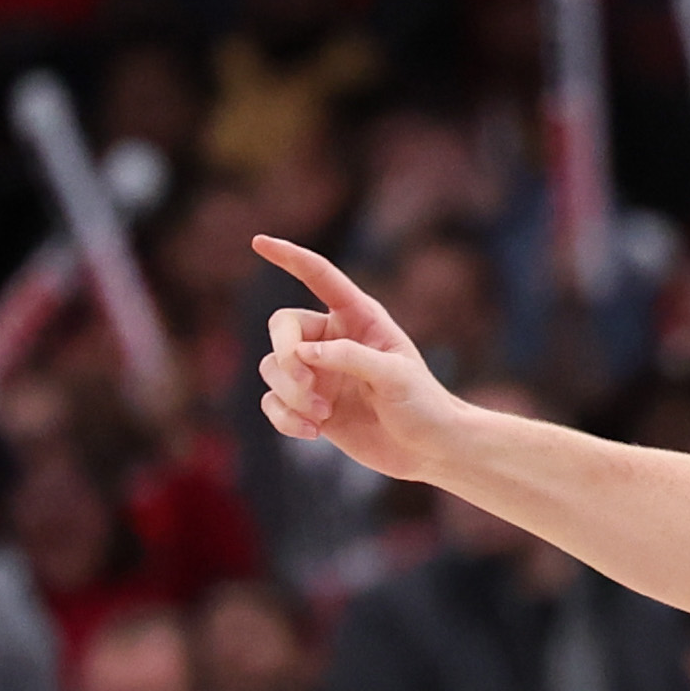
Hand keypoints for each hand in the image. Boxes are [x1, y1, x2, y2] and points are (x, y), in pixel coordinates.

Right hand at [255, 239, 477, 489]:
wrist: (429, 449)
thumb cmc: (423, 405)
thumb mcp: (395, 376)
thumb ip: (349, 357)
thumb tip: (302, 352)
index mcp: (359, 318)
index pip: (319, 277)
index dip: (290, 257)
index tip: (260, 242)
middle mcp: (333, 340)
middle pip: (282, 326)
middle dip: (286, 356)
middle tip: (309, 385)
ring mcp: (319, 373)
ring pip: (272, 368)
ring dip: (291, 393)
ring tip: (322, 415)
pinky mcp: (309, 405)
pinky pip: (273, 402)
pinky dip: (285, 418)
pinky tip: (312, 433)